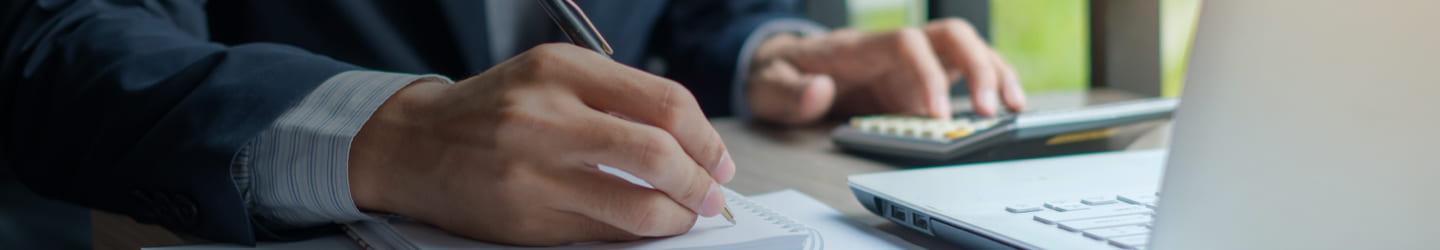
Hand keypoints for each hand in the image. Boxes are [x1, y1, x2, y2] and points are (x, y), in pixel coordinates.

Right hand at [347, 44, 736, 245]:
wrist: (414, 144)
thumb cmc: (496, 109)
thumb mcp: (551, 78)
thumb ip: (616, 98)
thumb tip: (693, 145)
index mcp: (561, 70)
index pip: (663, 102)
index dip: (706, 138)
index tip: (720, 159)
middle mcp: (546, 116)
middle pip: (657, 152)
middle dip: (701, 180)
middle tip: (713, 194)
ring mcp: (534, 171)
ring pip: (636, 205)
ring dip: (677, 216)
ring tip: (686, 214)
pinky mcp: (526, 217)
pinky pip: (602, 233)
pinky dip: (636, 232)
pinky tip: (645, 225)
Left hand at [747, 18, 1026, 124]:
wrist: (784, 66)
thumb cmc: (781, 73)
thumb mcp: (769, 85)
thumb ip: (790, 92)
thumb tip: (820, 91)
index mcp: (862, 47)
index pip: (907, 44)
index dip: (928, 74)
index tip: (936, 114)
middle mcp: (896, 47)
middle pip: (950, 37)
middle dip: (977, 69)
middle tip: (990, 111)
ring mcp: (913, 62)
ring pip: (967, 50)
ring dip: (996, 74)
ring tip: (1013, 110)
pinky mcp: (922, 80)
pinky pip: (965, 74)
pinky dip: (991, 86)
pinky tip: (1005, 111)